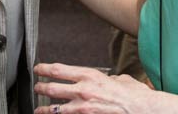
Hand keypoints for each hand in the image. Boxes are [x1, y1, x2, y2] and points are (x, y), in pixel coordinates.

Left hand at [34, 62, 177, 113]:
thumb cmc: (133, 95)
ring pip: (56, 108)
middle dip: (41, 87)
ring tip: (38, 109)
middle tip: (37, 86)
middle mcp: (83, 90)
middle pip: (53, 88)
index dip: (45, 69)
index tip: (38, 69)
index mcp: (89, 76)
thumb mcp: (120, 79)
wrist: (141, 109)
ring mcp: (83, 108)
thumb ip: (110, 79)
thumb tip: (110, 80)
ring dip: (45, 108)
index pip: (59, 70)